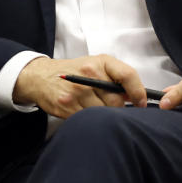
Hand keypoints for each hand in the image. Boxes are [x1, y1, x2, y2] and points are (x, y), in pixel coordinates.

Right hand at [13, 55, 146, 118]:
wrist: (40, 77)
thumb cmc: (72, 71)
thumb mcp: (95, 65)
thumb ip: (117, 77)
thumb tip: (138, 97)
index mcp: (98, 63)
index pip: (128, 75)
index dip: (138, 92)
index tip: (140, 102)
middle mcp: (88, 75)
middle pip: (117, 101)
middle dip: (116, 107)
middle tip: (107, 104)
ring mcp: (77, 92)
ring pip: (104, 113)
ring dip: (103, 115)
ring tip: (93, 107)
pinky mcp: (67, 106)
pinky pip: (89, 119)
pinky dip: (90, 119)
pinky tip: (83, 111)